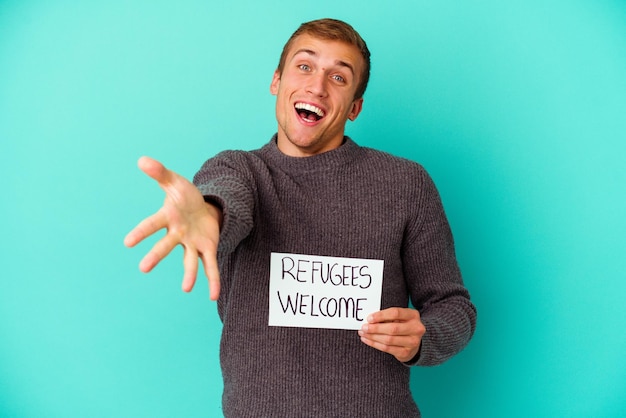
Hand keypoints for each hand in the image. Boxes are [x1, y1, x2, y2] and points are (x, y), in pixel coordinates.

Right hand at [124, 156, 221, 299]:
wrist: (203, 209)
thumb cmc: (184, 197)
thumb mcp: (175, 182)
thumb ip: (160, 173)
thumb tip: (142, 159)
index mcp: (168, 218)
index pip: (152, 225)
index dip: (140, 232)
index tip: (127, 242)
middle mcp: (177, 235)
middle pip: (166, 246)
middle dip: (156, 255)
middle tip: (143, 268)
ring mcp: (192, 244)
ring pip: (189, 260)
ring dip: (189, 274)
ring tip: (187, 288)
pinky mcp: (207, 248)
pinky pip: (210, 266)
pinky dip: (213, 280)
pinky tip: (214, 295)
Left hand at [358, 307, 425, 362]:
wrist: (413, 342)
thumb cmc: (402, 325)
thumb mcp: (399, 317)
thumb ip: (387, 317)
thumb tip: (369, 320)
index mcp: (413, 315)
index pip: (396, 313)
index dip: (381, 316)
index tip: (369, 318)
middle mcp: (416, 328)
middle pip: (392, 328)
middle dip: (375, 328)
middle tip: (363, 327)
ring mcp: (413, 342)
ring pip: (389, 340)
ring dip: (373, 337)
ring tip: (363, 333)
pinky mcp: (406, 352)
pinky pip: (387, 349)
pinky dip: (375, 344)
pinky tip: (367, 340)